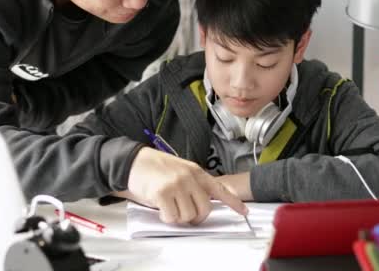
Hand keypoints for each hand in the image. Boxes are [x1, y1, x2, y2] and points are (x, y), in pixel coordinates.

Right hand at [125, 147, 247, 224]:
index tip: (244, 212)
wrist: (134, 161)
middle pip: (205, 208)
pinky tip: (161, 208)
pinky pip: (172, 217)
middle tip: (185, 215)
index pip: (219, 188)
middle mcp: (189, 178)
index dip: (233, 202)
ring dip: (178, 217)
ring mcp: (177, 185)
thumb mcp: (180, 170)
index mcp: (196, 171)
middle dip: (196, 217)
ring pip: (188, 215)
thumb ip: (194, 183)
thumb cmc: (156, 168)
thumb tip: (203, 204)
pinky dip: (166, 217)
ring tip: (169, 206)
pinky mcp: (163, 193)